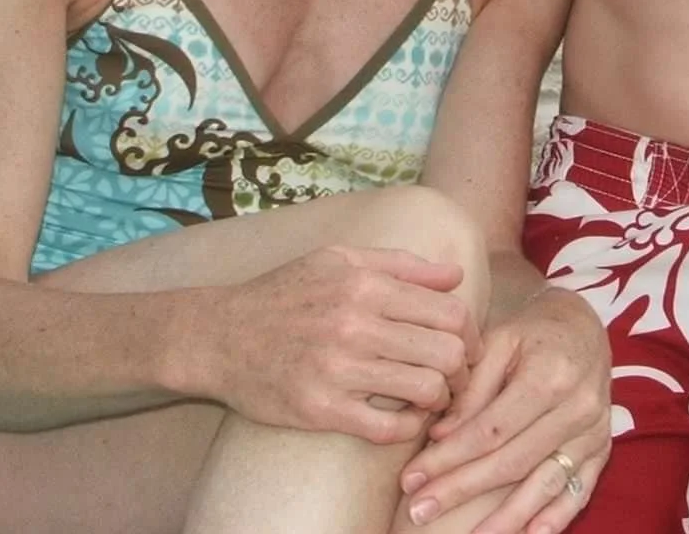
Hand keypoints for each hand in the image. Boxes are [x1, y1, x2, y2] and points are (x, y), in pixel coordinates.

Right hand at [208, 246, 478, 445]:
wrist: (218, 335)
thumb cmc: (284, 293)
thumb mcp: (338, 259)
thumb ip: (400, 264)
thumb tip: (455, 275)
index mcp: (365, 284)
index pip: (451, 312)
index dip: (470, 334)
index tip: (463, 347)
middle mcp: (354, 323)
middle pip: (447, 352)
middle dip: (461, 369)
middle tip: (453, 377)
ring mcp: (337, 369)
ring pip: (425, 389)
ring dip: (439, 399)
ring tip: (430, 398)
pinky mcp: (320, 409)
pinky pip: (388, 428)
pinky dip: (408, 428)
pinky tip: (404, 419)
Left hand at [399, 288, 610, 531]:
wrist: (584, 327)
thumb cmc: (533, 333)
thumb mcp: (498, 342)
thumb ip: (472, 389)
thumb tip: (440, 436)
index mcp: (549, 375)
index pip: (491, 429)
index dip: (449, 458)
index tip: (413, 479)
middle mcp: (577, 407)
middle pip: (513, 461)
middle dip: (462, 490)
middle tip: (420, 510)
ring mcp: (593, 432)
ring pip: (545, 483)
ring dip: (505, 518)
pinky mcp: (602, 448)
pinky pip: (579, 491)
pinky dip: (555, 517)